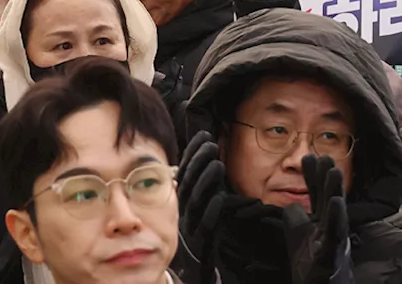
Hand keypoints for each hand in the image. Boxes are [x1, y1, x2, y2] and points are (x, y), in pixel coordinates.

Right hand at [178, 131, 227, 283]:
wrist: (198, 266)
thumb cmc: (201, 230)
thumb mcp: (200, 202)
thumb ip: (200, 181)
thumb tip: (206, 152)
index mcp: (180, 200)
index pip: (184, 171)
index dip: (193, 152)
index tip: (204, 135)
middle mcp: (182, 211)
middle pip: (188, 183)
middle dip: (198, 161)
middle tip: (211, 144)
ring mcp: (191, 226)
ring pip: (195, 201)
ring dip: (206, 181)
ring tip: (218, 162)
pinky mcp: (202, 241)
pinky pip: (207, 225)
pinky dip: (213, 211)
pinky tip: (221, 198)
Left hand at [285, 155, 350, 283]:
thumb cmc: (311, 263)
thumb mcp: (298, 233)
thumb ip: (294, 215)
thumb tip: (292, 201)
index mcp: (321, 221)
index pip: (316, 195)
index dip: (313, 176)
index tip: (309, 156)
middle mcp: (330, 227)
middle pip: (328, 198)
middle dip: (327, 177)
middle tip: (326, 156)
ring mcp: (333, 240)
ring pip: (336, 212)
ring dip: (335, 191)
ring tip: (334, 171)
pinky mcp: (333, 254)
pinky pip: (335, 234)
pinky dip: (336, 217)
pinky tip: (336, 202)